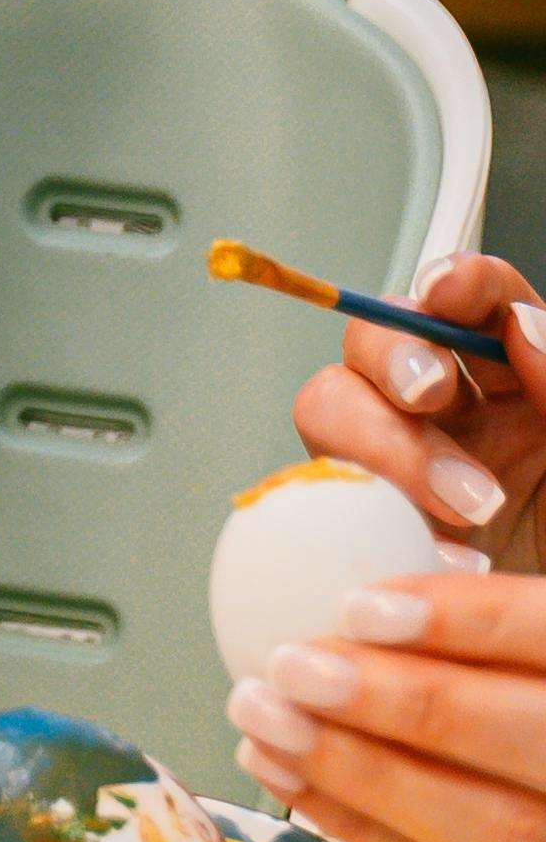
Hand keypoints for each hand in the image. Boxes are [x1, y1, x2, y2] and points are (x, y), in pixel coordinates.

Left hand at [232, 562, 545, 841]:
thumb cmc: (544, 714)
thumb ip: (522, 638)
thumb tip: (386, 596)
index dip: (468, 620)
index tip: (360, 602)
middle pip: (527, 738)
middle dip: (398, 703)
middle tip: (286, 666)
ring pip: (494, 831)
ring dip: (365, 775)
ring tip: (264, 723)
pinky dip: (375, 833)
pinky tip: (295, 784)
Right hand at [293, 255, 545, 558]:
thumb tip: (522, 323)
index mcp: (515, 383)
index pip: (470, 299)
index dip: (451, 281)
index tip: (447, 294)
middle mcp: (449, 418)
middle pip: (375, 342)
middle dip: (393, 360)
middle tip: (431, 399)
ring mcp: (398, 475)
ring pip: (332, 412)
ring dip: (383, 447)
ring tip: (457, 506)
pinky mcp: (363, 538)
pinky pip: (319, 508)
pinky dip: (358, 525)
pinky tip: (433, 561)